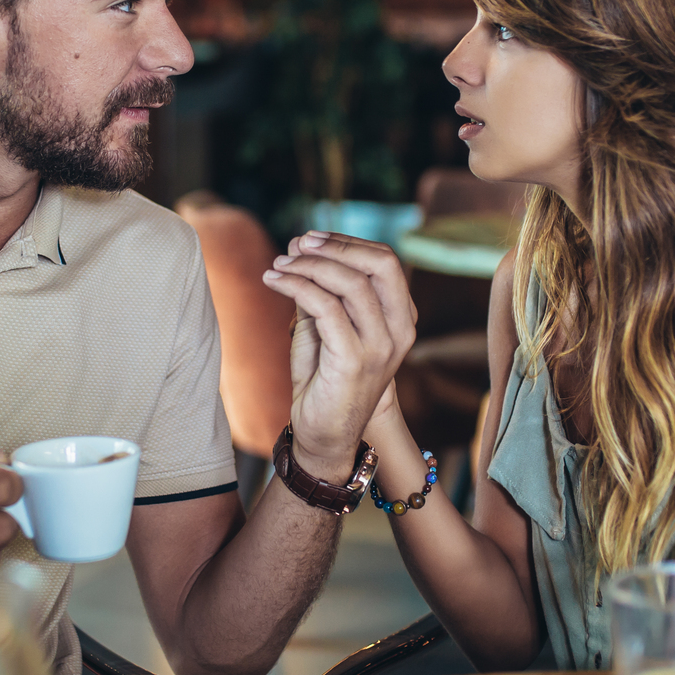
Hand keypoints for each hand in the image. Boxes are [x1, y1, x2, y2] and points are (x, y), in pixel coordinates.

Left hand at [262, 232, 416, 479]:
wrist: (322, 436)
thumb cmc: (322, 381)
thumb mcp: (322, 327)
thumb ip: (318, 289)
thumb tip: (299, 247)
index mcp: (400, 319)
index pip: (386, 261)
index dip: (347, 242)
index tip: (310, 239)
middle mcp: (400, 331)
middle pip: (381, 264)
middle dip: (336, 246)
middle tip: (298, 244)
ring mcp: (381, 347)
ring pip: (351, 283)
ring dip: (308, 266)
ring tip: (277, 266)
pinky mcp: (355, 361)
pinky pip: (326, 307)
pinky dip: (296, 286)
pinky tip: (274, 282)